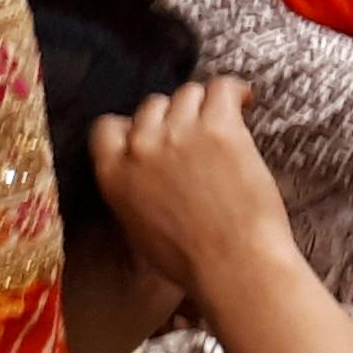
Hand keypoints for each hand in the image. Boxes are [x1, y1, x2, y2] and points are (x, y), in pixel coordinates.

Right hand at [88, 81, 296, 300]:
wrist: (231, 265)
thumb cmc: (190, 259)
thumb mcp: (137, 228)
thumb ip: (132, 190)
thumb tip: (144, 174)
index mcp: (113, 173)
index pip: (107, 126)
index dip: (133, 126)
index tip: (153, 133)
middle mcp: (141, 146)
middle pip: (152, 105)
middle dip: (173, 117)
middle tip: (196, 135)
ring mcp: (179, 132)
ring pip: (187, 94)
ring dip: (204, 105)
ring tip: (224, 122)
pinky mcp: (219, 126)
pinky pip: (222, 87)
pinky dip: (235, 91)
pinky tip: (245, 102)